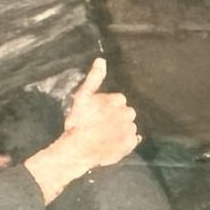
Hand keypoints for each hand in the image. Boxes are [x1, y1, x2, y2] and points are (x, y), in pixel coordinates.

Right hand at [25, 60, 138, 201]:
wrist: (78, 148)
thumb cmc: (78, 122)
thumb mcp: (82, 96)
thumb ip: (94, 78)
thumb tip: (101, 60)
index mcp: (118, 100)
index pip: (117, 101)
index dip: (106, 109)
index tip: (97, 115)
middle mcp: (128, 113)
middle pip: (125, 114)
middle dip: (116, 118)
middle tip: (100, 126)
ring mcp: (130, 130)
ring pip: (128, 127)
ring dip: (119, 130)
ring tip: (104, 136)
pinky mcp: (130, 144)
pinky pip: (131, 141)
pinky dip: (124, 142)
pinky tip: (112, 143)